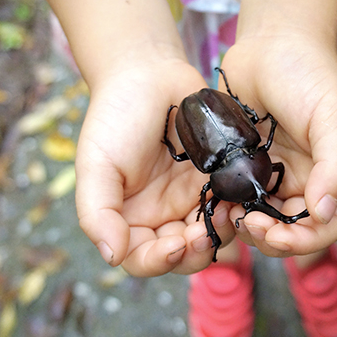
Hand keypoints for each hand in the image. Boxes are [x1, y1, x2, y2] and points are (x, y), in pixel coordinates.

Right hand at [75, 58, 237, 275]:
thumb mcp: (97, 164)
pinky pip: (232, 204)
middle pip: (182, 254)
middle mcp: (162, 214)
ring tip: (228, 212)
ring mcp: (193, 197)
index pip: (142, 258)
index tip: (176, 244)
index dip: (159, 261)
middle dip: (196, 251)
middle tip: (206, 232)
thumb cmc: (116, 117)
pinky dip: (237, 207)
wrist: (150, 75)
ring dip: (222, 233)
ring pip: (213, 235)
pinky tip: (240, 196)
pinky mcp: (219, 179)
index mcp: (129, 217)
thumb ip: (97, 212)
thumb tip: (112, 256)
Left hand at [220, 33, 336, 256]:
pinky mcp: (242, 163)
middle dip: (270, 237)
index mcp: (331, 174)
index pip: (325, 227)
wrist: (272, 41)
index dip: (302, 241)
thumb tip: (324, 213)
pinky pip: (235, 195)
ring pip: (260, 218)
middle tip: (246, 222)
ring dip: (246, 226)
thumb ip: (336, 166)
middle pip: (290, 230)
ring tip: (228, 212)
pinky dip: (227, 204)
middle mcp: (303, 179)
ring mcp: (271, 173)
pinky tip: (215, 198)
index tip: (274, 232)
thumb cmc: (309, 73)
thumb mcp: (333, 116)